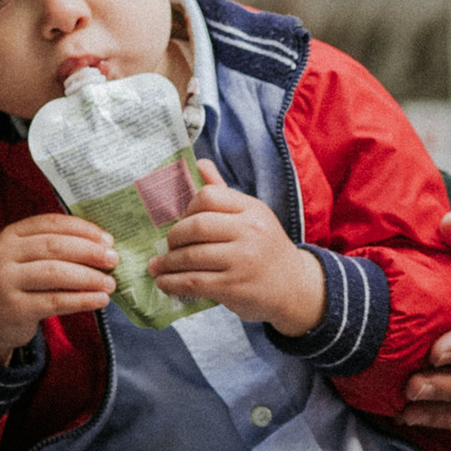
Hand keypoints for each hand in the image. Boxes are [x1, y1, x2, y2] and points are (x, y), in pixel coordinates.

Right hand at [0, 214, 119, 363]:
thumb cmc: (20, 281)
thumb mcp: (28, 258)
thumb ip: (57, 246)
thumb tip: (105, 245)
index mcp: (12, 235)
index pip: (52, 223)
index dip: (83, 229)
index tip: (108, 239)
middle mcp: (4, 254)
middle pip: (54, 246)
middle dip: (89, 252)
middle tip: (114, 259)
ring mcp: (5, 281)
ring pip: (55, 273)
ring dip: (89, 277)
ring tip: (110, 283)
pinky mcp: (14, 308)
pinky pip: (55, 302)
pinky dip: (82, 300)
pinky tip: (100, 300)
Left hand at [152, 163, 325, 336]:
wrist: (293, 286)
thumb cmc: (264, 248)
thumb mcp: (252, 217)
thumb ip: (223, 193)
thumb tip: (199, 163)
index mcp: (252, 209)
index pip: (209, 196)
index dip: (188, 208)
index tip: (184, 221)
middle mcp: (250, 231)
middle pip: (197, 226)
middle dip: (174, 237)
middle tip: (168, 246)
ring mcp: (242, 260)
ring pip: (191, 256)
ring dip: (167, 262)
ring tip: (157, 266)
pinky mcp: (234, 287)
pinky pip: (194, 282)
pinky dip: (172, 282)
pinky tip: (164, 282)